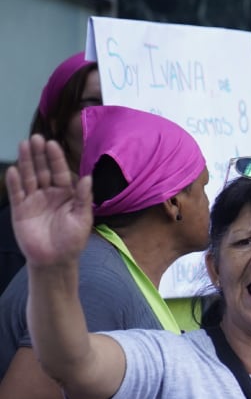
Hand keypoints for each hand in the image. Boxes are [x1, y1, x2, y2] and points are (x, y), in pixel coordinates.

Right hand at [5, 136, 93, 268]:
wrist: (55, 260)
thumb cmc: (72, 241)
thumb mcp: (82, 219)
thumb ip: (84, 198)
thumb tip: (87, 178)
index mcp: (66, 194)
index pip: (60, 172)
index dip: (56, 158)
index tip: (52, 143)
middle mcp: (49, 194)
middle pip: (42, 170)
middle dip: (39, 154)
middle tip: (35, 137)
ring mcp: (33, 200)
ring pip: (29, 177)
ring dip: (26, 162)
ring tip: (23, 145)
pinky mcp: (21, 209)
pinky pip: (17, 193)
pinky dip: (15, 182)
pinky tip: (13, 170)